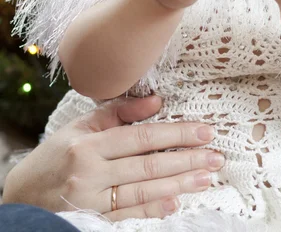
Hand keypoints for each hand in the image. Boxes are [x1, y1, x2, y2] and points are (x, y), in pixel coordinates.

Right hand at [3, 96, 223, 220]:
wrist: (24, 196)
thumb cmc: (55, 155)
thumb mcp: (81, 126)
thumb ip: (119, 112)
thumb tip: (157, 102)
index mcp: (89, 144)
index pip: (142, 137)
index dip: (176, 133)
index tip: (204, 131)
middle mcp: (92, 173)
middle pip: (148, 165)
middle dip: (186, 160)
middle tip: (215, 156)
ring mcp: (93, 200)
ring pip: (144, 190)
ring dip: (179, 184)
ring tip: (206, 177)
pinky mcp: (94, 220)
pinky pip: (129, 213)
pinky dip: (153, 208)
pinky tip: (176, 203)